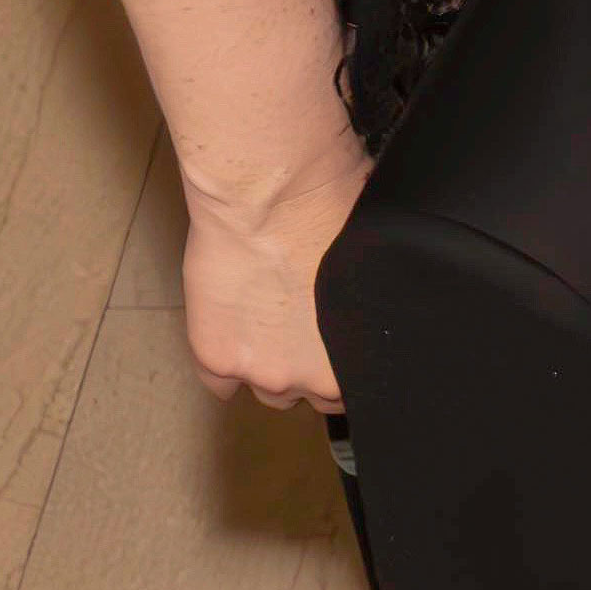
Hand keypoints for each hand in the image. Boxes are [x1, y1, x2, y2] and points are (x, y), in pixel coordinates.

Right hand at [183, 149, 361, 411]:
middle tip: (301, 329)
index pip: (355, 385)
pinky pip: (219, 384)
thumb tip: (368, 305)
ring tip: (267, 325)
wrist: (274, 198)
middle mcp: (315, 377)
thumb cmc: (334, 212)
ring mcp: (263, 372)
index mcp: (361, 357)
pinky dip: (224, 366)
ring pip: (271, 392)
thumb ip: (366, 306)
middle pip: (314, 392)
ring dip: (269, 366)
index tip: (337, 341)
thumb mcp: (373, 266)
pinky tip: (232, 335)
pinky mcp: (217, 358)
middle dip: (310, 366)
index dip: (344, 362)